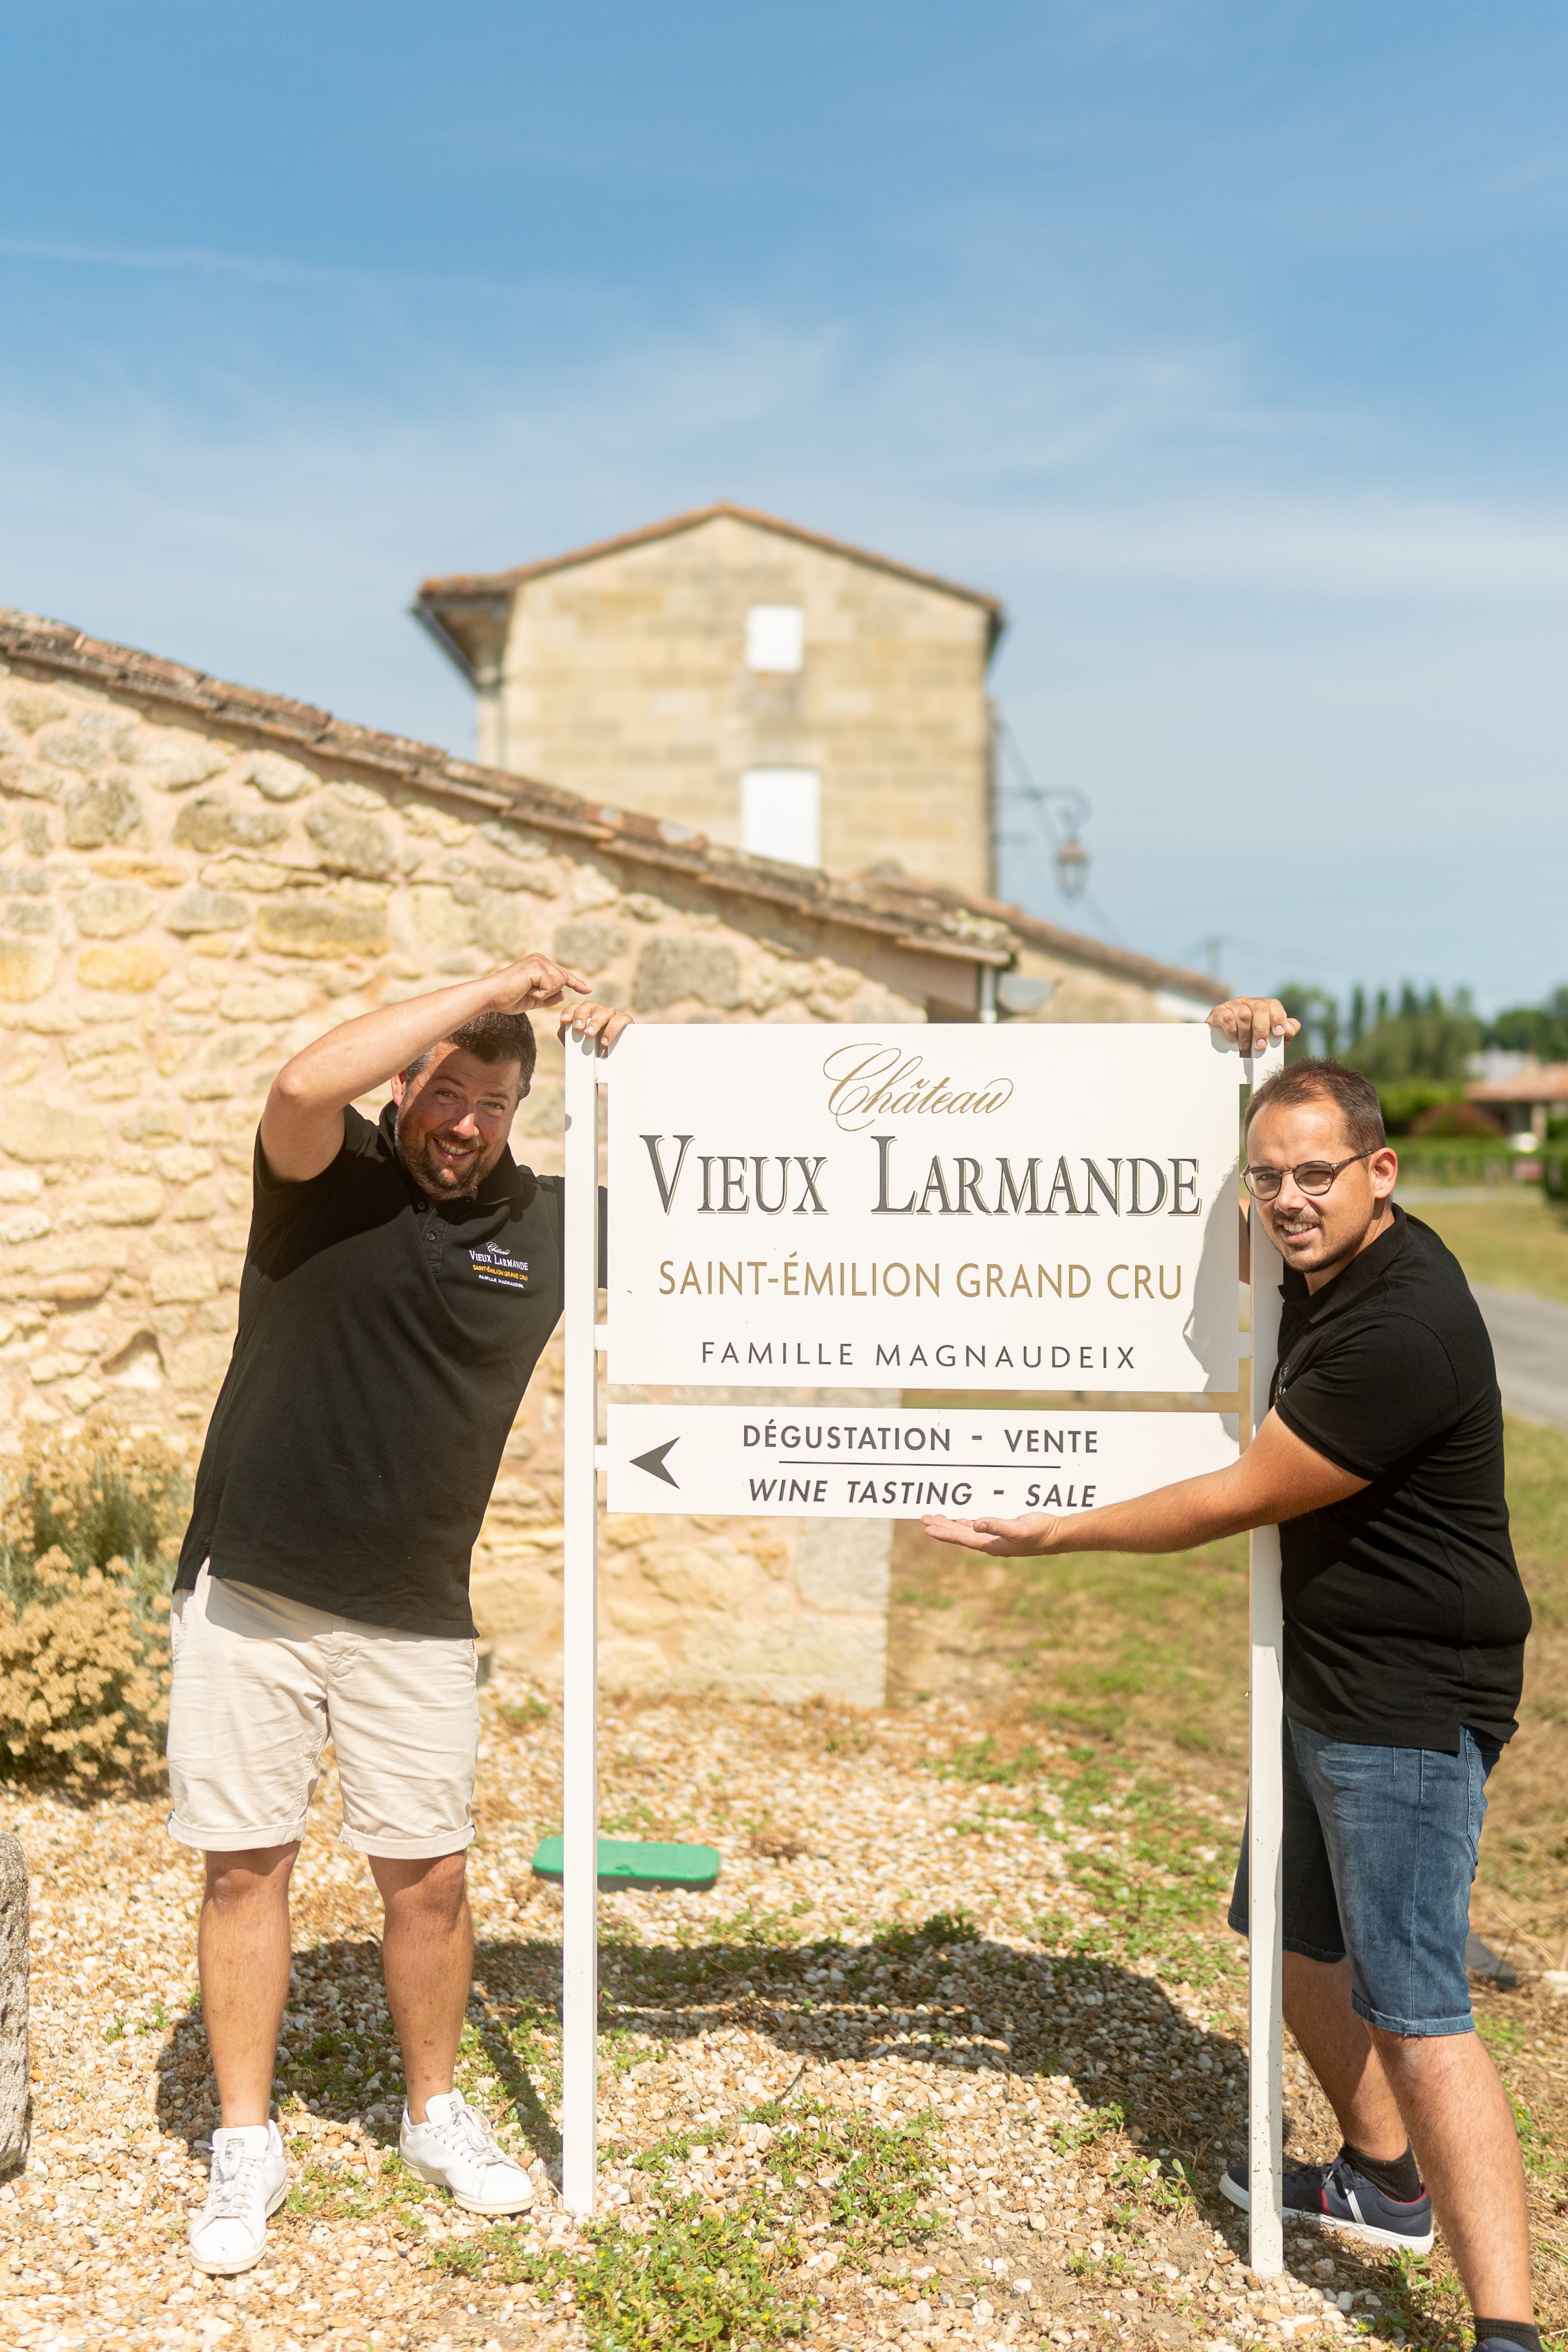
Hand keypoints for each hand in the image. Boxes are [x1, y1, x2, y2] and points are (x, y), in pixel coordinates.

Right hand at [489, 954, 590, 1013]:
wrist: (491, 997)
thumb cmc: (508, 998)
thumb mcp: (533, 1000)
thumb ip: (549, 997)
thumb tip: (563, 993)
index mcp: (539, 964)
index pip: (563, 974)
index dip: (576, 983)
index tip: (587, 990)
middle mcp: (540, 959)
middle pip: (563, 979)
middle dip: (549, 992)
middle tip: (529, 992)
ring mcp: (538, 961)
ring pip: (559, 982)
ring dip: (544, 993)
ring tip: (526, 990)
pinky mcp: (535, 967)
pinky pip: (551, 986)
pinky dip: (540, 993)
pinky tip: (526, 989)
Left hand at [559, 999, 633, 1056]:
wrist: (611, 1060)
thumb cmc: (593, 1050)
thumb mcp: (578, 1043)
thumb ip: (568, 1035)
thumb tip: (563, 1029)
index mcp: (585, 1014)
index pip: (576, 1007)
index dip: (569, 1011)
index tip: (564, 1021)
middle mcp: (598, 1011)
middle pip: (589, 1005)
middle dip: (582, 1015)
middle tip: (578, 1028)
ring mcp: (612, 1015)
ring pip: (605, 1011)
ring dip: (596, 1022)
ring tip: (589, 1035)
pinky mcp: (625, 1020)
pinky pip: (619, 1020)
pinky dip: (612, 1030)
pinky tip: (605, 1041)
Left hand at [921, 1511, 1059, 1556]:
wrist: (1056, 1535)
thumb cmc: (1039, 1532)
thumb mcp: (1019, 1528)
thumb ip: (998, 1526)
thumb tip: (976, 1523)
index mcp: (991, 1544)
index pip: (962, 1538)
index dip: (944, 1533)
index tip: (927, 1528)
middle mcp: (990, 1541)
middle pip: (960, 1533)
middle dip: (942, 1526)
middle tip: (924, 1519)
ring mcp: (995, 1536)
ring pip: (967, 1529)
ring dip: (951, 1523)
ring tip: (935, 1518)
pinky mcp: (1001, 1529)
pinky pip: (978, 1525)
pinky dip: (966, 1521)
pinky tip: (961, 1519)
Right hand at [1207, 996, 1300, 1055]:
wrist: (1225, 1045)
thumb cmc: (1252, 1041)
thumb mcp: (1272, 1039)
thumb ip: (1286, 1033)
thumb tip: (1289, 1029)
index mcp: (1263, 1006)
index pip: (1274, 1005)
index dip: (1278, 1018)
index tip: (1278, 1034)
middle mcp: (1249, 1002)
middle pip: (1260, 1007)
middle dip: (1262, 1029)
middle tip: (1260, 1046)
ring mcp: (1233, 1005)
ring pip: (1244, 1014)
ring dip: (1245, 1034)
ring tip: (1245, 1047)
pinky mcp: (1218, 1011)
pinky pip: (1227, 1017)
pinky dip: (1231, 1030)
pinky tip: (1232, 1039)